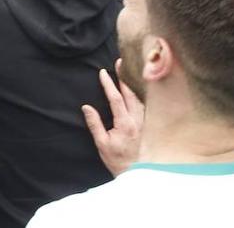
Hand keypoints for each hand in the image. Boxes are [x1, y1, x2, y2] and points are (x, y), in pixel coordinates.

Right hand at [81, 62, 144, 176]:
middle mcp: (137, 120)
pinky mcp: (147, 124)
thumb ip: (95, 124)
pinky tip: (136, 88)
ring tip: (127, 71)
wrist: (134, 171)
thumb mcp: (101, 143)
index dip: (109, 85)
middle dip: (124, 77)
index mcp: (125, 124)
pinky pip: (144, 104)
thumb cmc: (116, 159)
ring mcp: (144, 122)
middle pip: (131, 93)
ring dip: (132, 84)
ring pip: (139, 97)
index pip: (116, 99)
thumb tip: (87, 107)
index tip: (103, 73)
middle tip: (119, 62)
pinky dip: (139, 93)